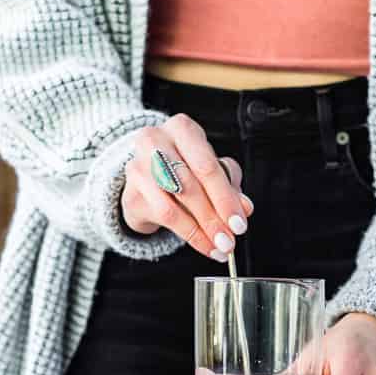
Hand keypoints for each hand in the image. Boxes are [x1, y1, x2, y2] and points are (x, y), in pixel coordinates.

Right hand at [121, 113, 253, 259]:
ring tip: (218, 245)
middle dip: (214, 217)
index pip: (206, 165)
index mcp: (182, 129)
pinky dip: (188, 234)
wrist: (145, 179)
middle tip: (230, 239)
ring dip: (201, 229)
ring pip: (175, 203)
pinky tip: (203, 243)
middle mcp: (156, 141)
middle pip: (190, 183)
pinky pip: (164, 216)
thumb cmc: (184, 168)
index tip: (239, 222)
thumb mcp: (211, 170)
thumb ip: (229, 185)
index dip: (225, 197)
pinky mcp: (131, 192)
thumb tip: (244, 207)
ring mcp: (138, 166)